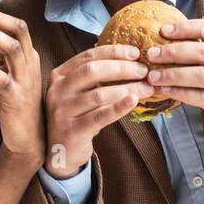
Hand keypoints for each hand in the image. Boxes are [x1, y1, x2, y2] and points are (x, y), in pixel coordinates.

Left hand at [0, 4, 43, 166]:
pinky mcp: (17, 96)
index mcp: (28, 56)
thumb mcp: (2, 79)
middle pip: (17, 29)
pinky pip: (3, 77)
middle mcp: (30, 63)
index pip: (14, 25)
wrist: (27, 137)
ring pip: (13, 48)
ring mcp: (25, 79)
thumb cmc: (13, 107)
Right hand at [43, 43, 153, 178]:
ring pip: (99, 95)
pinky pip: (99, 117)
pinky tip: (133, 101)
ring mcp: (62, 111)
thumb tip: (131, 62)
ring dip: (127, 89)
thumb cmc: (76, 117)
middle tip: (144, 72)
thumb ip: (93, 78)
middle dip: (122, 68)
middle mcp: (57, 90)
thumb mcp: (77, 93)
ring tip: (146, 88)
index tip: (135, 53)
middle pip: (92, 71)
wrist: (59, 151)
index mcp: (59, 76)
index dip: (113, 52)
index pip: (88, 56)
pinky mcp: (71, 130)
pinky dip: (118, 108)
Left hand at [144, 15, 203, 146]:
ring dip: (173, 74)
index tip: (164, 31)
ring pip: (201, 75)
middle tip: (152, 54)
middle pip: (203, 52)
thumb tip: (194, 27)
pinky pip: (202, 97)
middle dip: (173, 52)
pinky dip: (181, 93)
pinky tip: (167, 91)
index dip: (186, 28)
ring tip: (154, 75)